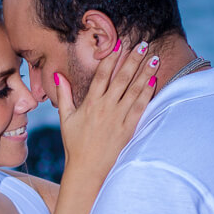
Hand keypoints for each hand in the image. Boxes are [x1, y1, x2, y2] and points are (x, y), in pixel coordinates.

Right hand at [57, 39, 157, 177]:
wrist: (87, 170)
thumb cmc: (75, 144)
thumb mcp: (66, 118)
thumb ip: (64, 95)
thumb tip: (59, 75)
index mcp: (90, 104)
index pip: (102, 75)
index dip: (111, 58)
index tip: (119, 44)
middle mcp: (105, 108)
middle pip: (122, 78)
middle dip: (133, 59)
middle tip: (144, 43)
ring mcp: (118, 119)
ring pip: (134, 90)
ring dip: (145, 72)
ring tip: (154, 58)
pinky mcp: (128, 129)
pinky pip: (139, 107)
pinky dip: (147, 93)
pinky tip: (154, 81)